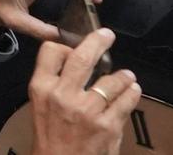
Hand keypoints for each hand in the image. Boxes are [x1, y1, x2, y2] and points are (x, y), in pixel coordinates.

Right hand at [28, 30, 138, 154]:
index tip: (75, 47)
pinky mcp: (108, 125)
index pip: (51, 51)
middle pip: (83, 57)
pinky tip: (132, 90)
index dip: (65, 45)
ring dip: (123, 76)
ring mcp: (87, 110)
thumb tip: (75, 64)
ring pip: (112, 79)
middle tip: (106, 35)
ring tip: (127, 76)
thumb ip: (54, 84)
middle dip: (97, 41)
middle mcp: (63, 95)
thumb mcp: (40, 106)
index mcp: (42, 88)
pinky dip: (132, 92)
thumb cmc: (50, 138)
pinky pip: (126, 100)